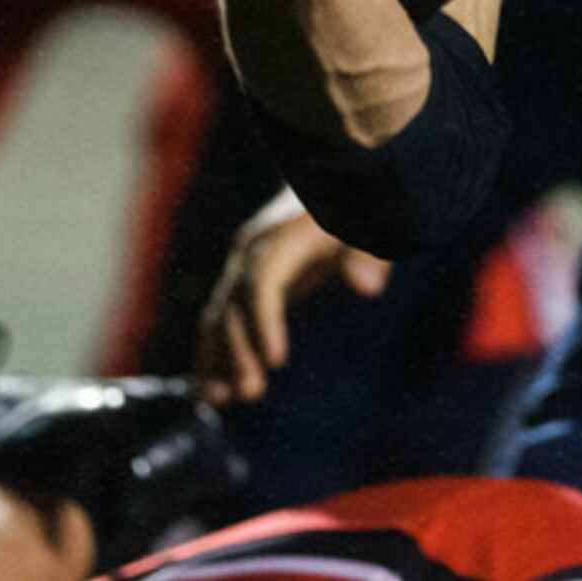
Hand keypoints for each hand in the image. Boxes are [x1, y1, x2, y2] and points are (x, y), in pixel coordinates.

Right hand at [195, 188, 391, 405]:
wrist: (326, 179)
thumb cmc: (353, 208)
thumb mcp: (369, 225)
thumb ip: (368, 255)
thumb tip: (367, 288)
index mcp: (282, 237)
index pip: (264, 282)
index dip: (265, 320)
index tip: (277, 361)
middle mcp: (252, 250)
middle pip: (235, 304)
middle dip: (238, 350)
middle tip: (250, 393)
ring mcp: (242, 266)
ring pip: (219, 316)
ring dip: (216, 358)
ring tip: (220, 401)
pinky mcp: (241, 283)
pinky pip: (219, 321)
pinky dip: (212, 353)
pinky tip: (212, 390)